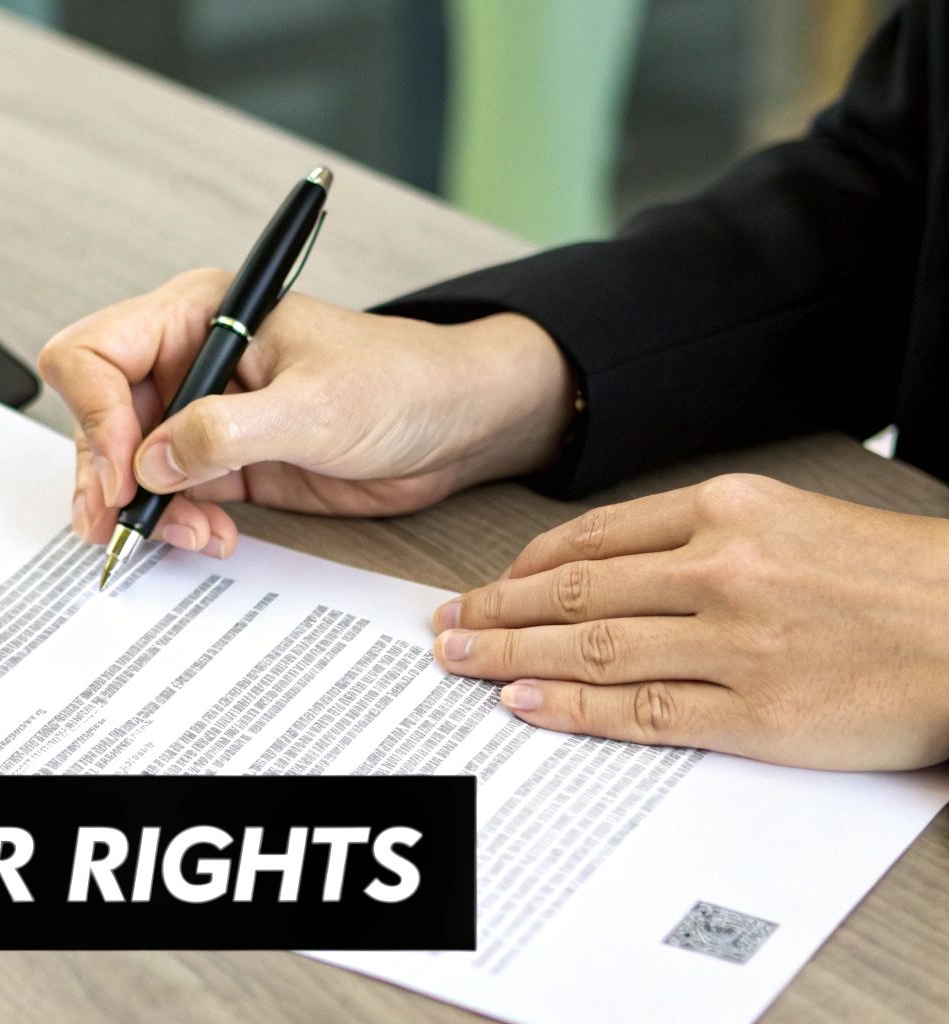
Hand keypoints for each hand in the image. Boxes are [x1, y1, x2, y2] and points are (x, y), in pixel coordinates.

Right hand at [38, 269, 576, 555]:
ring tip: (191, 534)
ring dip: (144, 509)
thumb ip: (225, 433)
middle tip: (125, 524)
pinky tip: (210, 536)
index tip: (126, 472)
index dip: (97, 415)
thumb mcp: (314, 407)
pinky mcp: (218, 461)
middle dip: (108, 475)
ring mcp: (198, 414)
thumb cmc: (401, 382)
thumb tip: (151, 463)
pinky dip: (174, 524)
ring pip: (124, 465)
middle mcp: (187, 361)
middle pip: (97, 415)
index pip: (97, 353)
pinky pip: (165, 496)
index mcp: (197, 315)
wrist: (455, 426)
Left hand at [430, 474, 948, 769]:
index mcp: (729, 510)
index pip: (594, 538)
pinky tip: (525, 702)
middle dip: (495, 609)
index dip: (524, 566)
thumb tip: (611, 563)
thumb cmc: (895, 579)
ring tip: (460, 661)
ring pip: (590, 646)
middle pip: (574, 590)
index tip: (486, 584)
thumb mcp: (794, 520)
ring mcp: (734, 643)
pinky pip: (638, 710)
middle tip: (445, 625)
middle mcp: (722, 569)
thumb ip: (703, 534)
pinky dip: (571, 705)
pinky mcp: (754, 712)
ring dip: (509, 653)